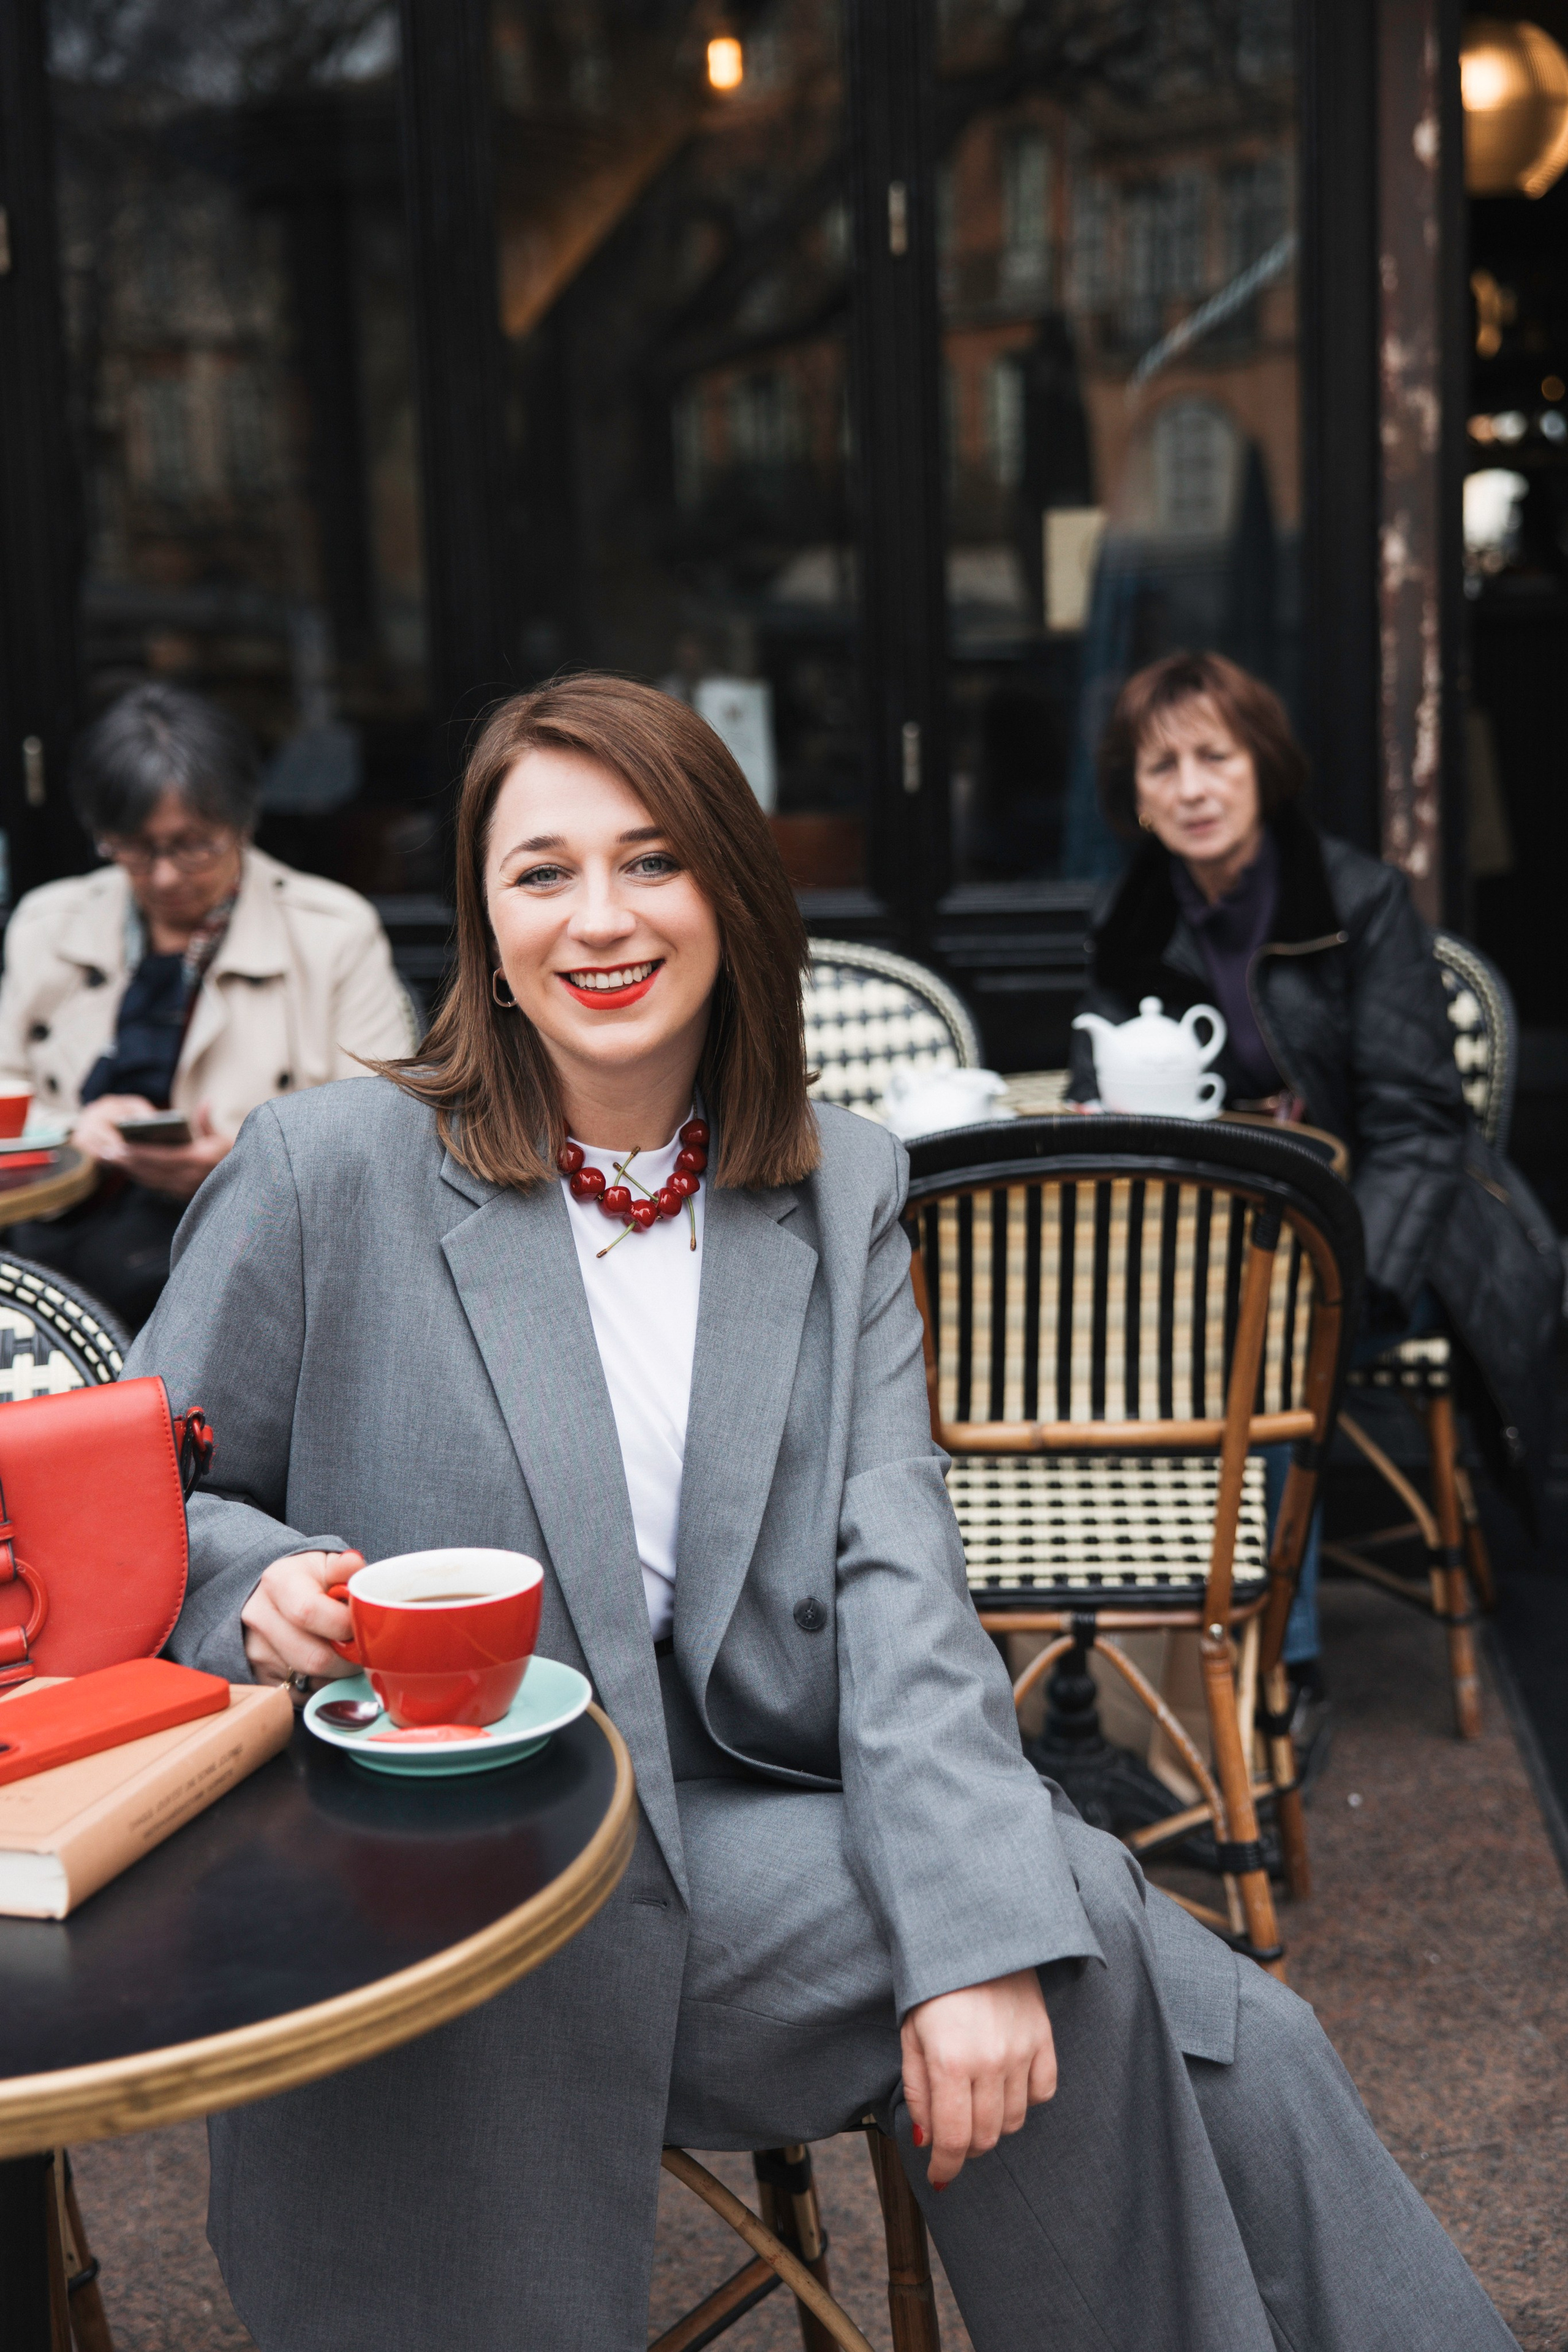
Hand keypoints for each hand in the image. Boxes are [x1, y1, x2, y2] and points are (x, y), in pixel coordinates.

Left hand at [79, 1099, 231, 1200]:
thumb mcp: (221, 1137)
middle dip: (126, 1163)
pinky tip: (129, 1170)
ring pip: (150, 1181)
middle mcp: (188, 1178)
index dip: (137, 1153)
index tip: (118, 1147)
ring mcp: (185, 1189)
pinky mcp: (182, 1196)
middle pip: (149, 1171)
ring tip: (113, 1161)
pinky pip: (156, 1187)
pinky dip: (141, 1178)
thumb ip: (206, 1121)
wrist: (244, 1184)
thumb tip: (205, 1102)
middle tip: (106, 1154)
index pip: (159, 1157)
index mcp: (196, 1160)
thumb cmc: (232, 1155)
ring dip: (130, 1171)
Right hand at [241, 1549, 365, 1690]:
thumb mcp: (327, 1564)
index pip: (309, 1613)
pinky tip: (325, 1667)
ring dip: (335, 1674)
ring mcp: (255, 1650)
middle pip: (313, 1658)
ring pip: (309, 1680)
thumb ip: (345, 1567)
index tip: (360, 1625)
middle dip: (347, 1659)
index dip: (344, 1626)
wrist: (276, 1594)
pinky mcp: (257, 1675)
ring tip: (342, 1652)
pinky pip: (299, 1694)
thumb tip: (353, 1565)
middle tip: (360, 1647)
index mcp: (278, 1582)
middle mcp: (259, 1617)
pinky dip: (319, 1685)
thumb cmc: (310, 1580)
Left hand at [900, 1968, 1056, 2188]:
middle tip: (953, 2137)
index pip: (953, 2139)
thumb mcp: (911, 2036)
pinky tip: (1006, 2085)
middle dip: (966, 2147)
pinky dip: (1026, 2099)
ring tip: (976, 2103)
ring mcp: (1021, 2050)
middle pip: (986, 2137)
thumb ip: (918, 2091)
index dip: (945, 2166)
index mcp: (950, 2062)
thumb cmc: (933, 1986)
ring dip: (994, 2124)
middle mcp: (989, 2062)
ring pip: (1014, 2120)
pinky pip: (1043, 2091)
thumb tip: (926, 2139)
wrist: (972, 1935)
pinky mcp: (1044, 2038)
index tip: (939, 2177)